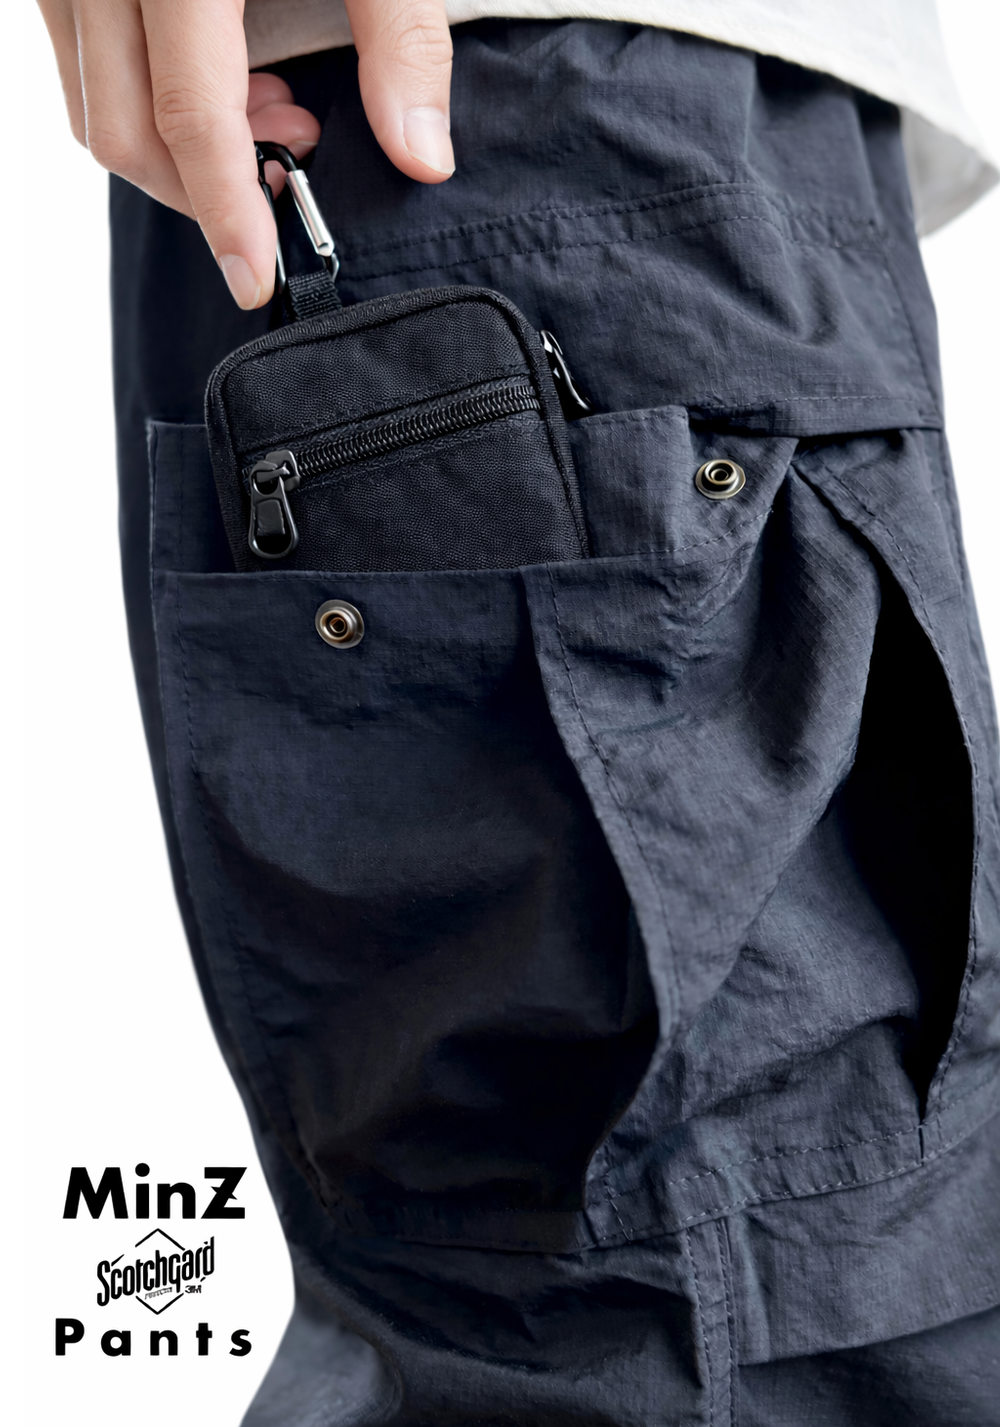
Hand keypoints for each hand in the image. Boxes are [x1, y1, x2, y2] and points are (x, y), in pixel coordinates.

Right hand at [37, 0, 455, 308]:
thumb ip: (401, 37)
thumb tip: (424, 157)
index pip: (190, 121)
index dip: (225, 213)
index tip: (257, 281)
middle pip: (127, 134)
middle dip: (205, 190)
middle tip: (293, 169)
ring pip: (96, 105)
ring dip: (179, 150)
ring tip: (272, 114)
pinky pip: (82, 60)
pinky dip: (149, 99)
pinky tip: (225, 75)